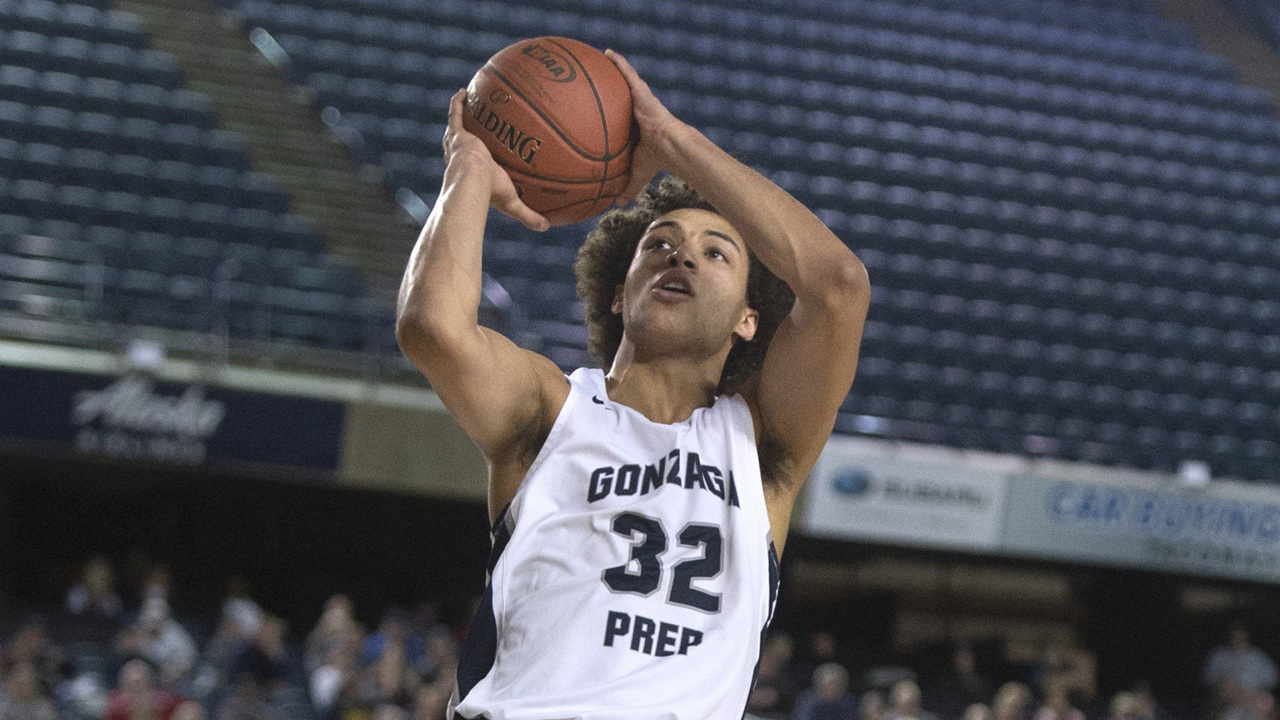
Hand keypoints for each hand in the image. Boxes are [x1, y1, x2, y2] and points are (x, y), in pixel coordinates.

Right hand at [442, 88, 548, 230]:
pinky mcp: (457, 133)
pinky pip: (456, 113)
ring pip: (458, 126)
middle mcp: (463, 156)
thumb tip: (547, 227)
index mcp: (472, 172)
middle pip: (462, 142)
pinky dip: (458, 102)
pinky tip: (464, 91)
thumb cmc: (489, 193)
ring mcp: (459, 143)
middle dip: (466, 133)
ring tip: (468, 100)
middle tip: (475, 123)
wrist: (472, 182)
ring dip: (462, 114)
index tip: (482, 151)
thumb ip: (528, 214)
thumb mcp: (512, 203)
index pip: (473, 163)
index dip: (476, 157)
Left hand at [605, 49, 685, 203]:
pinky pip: (627, 73)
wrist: (670, 145)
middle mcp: (638, 109)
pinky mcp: (642, 91)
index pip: (622, 116)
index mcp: (635, 126)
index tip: (600, 107)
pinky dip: (618, 62)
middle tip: (595, 77)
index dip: (612, 110)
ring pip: (625, 79)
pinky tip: (607, 52)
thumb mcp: (636, 173)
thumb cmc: (655, 159)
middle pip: (623, 94)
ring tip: (601, 57)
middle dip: (612, 84)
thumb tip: (615, 205)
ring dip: (615, 68)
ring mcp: (640, 98)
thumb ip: (627, 187)